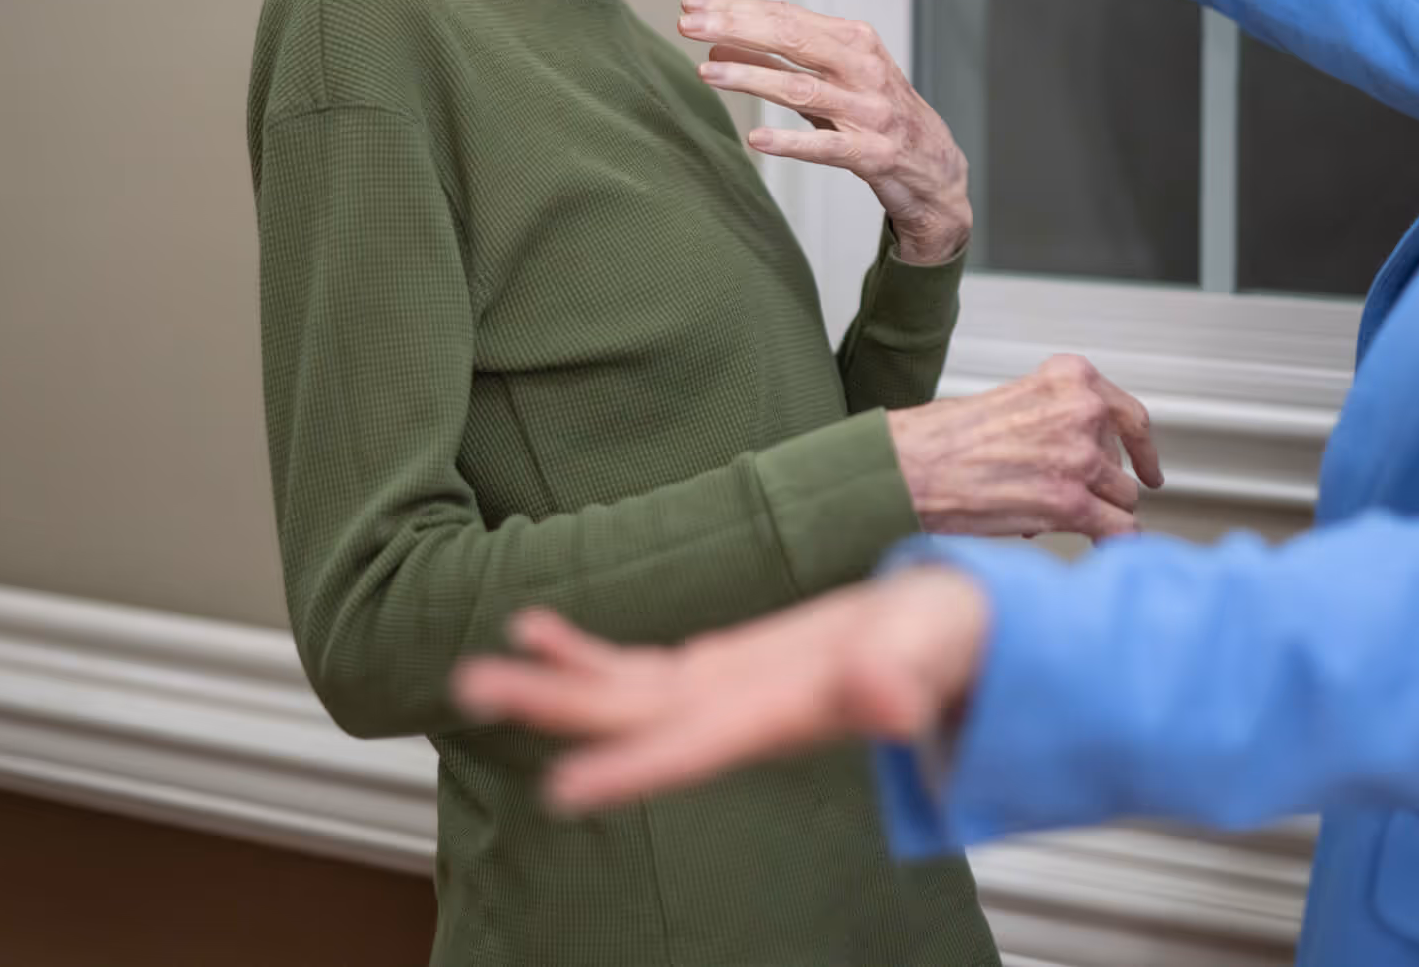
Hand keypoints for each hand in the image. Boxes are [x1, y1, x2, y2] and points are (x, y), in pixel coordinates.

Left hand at [450, 566, 990, 814]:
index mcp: (780, 718)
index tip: (562, 792)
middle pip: (629, 721)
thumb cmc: (944, 643)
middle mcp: (734, 716)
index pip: (694, 750)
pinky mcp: (714, 670)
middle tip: (473, 685)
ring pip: (618, 697)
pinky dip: (583, 651)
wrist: (945, 637)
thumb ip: (904, 683)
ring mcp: (718, 695)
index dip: (630, 769)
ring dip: (550, 684)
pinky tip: (536, 626)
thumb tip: (888, 707)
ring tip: (478, 668)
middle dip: (553, 708)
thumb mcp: (930, 653)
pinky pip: (634, 668)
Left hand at [680, 0, 970, 263]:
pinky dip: (791, 141)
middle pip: (792, 39)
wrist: (935, 169)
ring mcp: (869, 111)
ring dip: (752, 77)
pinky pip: (826, 146)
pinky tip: (757, 139)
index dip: (737, 8)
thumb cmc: (876, 115)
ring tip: (709, 72)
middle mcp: (863, 68)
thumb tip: (717, 41)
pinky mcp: (873, 153)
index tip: (692, 5)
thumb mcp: (830, 79)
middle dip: (736, 27)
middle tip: (687, 24)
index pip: (787, 15)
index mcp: (854, 40)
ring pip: (802, 88)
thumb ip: (780, 60)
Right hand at [888, 353, 1162, 540]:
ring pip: (1121, 499)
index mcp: (1069, 379)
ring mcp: (1081, 458)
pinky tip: (1099, 546)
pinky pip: (1119, 530)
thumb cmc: (942, 439)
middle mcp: (1083, 411)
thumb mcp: (1012, 402)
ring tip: (1048, 516)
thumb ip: (1055, 418)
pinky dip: (1113, 542)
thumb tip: (1086, 458)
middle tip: (1059, 498)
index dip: (1142, 450)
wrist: (908, 467)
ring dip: (1094, 513)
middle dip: (1097, 487)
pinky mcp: (1071, 502)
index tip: (1149, 469)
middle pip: (1120, 466)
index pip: (1129, 416)